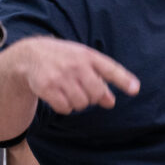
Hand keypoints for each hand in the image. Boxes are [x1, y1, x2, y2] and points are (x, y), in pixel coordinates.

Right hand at [16, 36, 139, 113]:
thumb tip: (111, 102)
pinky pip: (65, 108)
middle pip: (96, 94)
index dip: (123, 80)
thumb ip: (100, 78)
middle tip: (83, 89)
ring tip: (68, 90)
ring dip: (77, 102)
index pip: (109, 68)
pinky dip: (64, 107)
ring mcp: (60, 76)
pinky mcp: (47, 88)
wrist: (30, 55)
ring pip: (81, 104)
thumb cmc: (64, 59)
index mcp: (87, 55)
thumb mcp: (83, 61)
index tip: (135, 90)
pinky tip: (58, 95)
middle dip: (92, 97)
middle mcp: (75, 65)